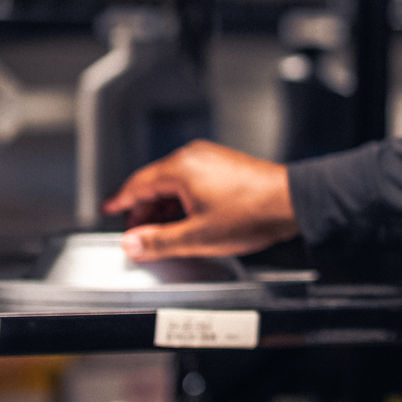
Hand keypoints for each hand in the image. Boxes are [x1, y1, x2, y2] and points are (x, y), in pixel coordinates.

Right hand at [103, 140, 297, 260]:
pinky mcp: (225, 165)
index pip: (137, 184)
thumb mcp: (198, 236)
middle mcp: (194, 157)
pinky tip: (187, 220)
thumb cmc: (252, 213)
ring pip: (174, 183)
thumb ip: (160, 242)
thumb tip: (133, 244)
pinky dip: (183, 200)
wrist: (292, 202)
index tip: (108, 209)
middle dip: (143, 210)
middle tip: (137, 233)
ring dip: (164, 207)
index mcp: (181, 168)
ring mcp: (211, 159)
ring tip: (162, 233)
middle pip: (154, 183)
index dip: (120, 201)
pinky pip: (192, 181)